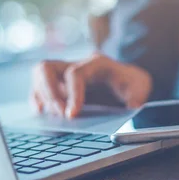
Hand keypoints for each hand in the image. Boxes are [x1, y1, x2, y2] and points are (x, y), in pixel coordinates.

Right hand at [30, 54, 151, 117]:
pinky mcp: (60, 82)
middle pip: (47, 68)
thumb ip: (136, 98)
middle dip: (49, 93)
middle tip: (59, 115)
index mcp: (97, 63)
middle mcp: (78, 64)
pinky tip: (42, 113)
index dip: (71, 95)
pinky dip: (37, 98)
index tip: (71, 115)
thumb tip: (129, 108)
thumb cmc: (133, 84)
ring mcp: (66, 71)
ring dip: (40, 95)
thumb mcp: (141, 89)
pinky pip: (39, 84)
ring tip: (50, 116)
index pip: (75, 74)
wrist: (130, 80)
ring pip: (40, 74)